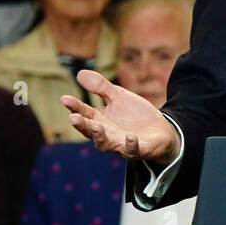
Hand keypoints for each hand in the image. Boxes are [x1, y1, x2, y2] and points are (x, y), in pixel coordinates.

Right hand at [61, 70, 180, 164]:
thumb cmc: (135, 114)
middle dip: (81, 125)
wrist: (161, 130)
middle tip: (73, 118)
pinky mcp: (138, 150)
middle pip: (90, 131)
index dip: (74, 107)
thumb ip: (101, 88)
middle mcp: (107, 134)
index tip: (64, 98)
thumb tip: (80, 73)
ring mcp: (121, 144)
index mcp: (100, 119)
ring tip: (97, 126)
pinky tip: (131, 137)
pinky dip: (131, 145)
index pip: (83, 113)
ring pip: (106, 144)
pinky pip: (132, 151)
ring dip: (100, 137)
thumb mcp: (119, 97)